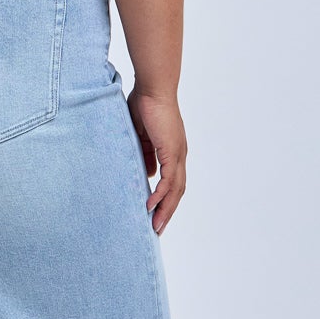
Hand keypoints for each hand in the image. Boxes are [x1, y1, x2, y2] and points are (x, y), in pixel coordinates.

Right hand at [126, 87, 186, 233]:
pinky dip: (160, 195)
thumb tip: (147, 172)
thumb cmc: (145, 104)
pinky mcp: (171, 151)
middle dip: (167, 211)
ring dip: (165, 210)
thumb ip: (145, 153)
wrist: (153, 88)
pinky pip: (168, 180)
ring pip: (175, 190)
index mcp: (172, 151)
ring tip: (155, 226)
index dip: (165, 199)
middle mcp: (178, 155)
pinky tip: (151, 207)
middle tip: (157, 229)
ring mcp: (177, 154)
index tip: (154, 214)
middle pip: (177, 191)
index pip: (172, 182)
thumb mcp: (141, 135)